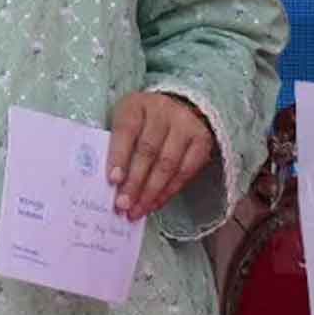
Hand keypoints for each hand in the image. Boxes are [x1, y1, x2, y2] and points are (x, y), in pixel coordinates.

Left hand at [107, 92, 214, 220]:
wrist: (179, 106)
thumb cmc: (142, 120)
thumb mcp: (124, 120)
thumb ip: (116, 144)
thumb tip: (111, 182)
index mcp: (136, 104)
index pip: (126, 130)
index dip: (119, 156)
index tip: (113, 180)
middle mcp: (162, 110)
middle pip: (147, 150)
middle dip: (134, 182)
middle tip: (123, 204)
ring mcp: (184, 124)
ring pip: (167, 164)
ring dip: (151, 192)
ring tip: (137, 211)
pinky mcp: (201, 139)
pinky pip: (185, 171)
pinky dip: (168, 191)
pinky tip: (155, 204)